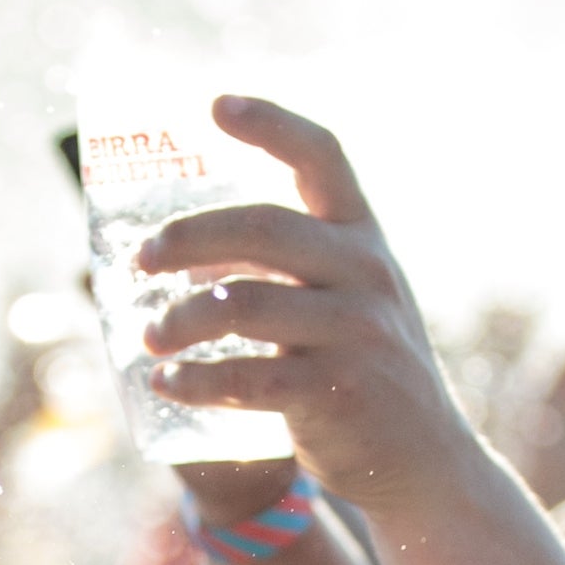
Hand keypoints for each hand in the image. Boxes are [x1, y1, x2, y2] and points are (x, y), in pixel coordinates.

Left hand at [136, 97, 489, 520]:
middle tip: (142, 258)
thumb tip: (180, 250)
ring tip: (148, 334)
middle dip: (188, 237)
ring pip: (245, 305)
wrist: (422, 459)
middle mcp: (366, 272)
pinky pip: (249, 378)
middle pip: (262, 227)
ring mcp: (357, 332)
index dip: (270, 123)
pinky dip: (196, 380)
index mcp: (363, 236)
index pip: (322, 156)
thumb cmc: (361, 370)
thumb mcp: (346, 300)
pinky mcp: (338, 392)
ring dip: (181, 318)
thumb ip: (287, 270)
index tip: (214, 105)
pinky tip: (166, 381)